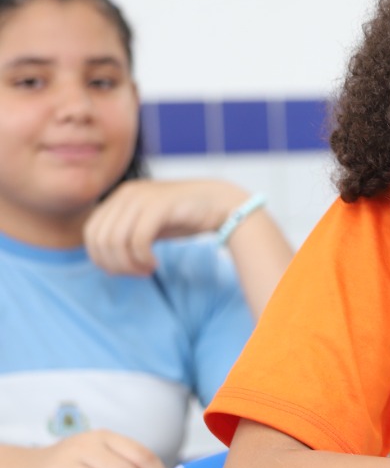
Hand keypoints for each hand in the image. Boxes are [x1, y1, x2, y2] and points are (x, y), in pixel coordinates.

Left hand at [84, 179, 249, 274]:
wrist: (221, 203)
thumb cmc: (186, 217)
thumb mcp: (148, 225)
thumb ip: (125, 235)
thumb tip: (102, 262)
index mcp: (119, 197)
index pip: (91, 233)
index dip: (100, 258)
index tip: (124, 270)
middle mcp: (126, 194)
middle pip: (100, 239)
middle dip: (114, 264)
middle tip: (137, 273)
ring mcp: (142, 198)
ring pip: (116, 241)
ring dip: (128, 264)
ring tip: (146, 270)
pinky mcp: (159, 206)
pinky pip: (138, 240)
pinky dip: (142, 258)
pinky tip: (154, 264)